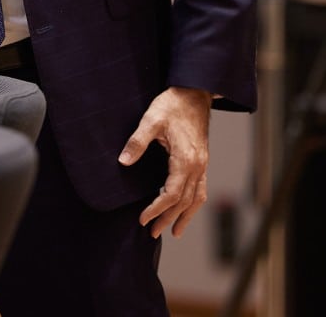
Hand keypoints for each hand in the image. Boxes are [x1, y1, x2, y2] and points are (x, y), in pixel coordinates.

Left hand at [118, 86, 212, 238]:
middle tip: (151, 232)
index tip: (142, 219)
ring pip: (196, 198)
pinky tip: (186, 209)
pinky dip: (194, 204)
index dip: (156, 209)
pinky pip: (201, 189)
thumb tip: (123, 161)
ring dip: (184, 216)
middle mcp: (197, 166)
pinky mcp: (202, 161)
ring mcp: (202, 164)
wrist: (195, 92)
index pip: (171, 194)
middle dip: (167, 218)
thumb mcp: (151, 119)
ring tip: (173, 232)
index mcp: (185, 160)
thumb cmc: (172, 104)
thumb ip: (137, 141)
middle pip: (183, 201)